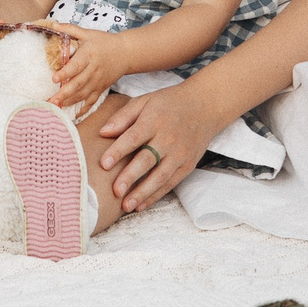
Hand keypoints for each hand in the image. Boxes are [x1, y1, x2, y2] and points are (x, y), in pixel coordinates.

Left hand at [36, 22, 127, 107]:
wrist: (126, 53)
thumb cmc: (104, 42)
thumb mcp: (88, 33)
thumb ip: (70, 29)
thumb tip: (53, 24)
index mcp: (89, 55)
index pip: (76, 65)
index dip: (65, 73)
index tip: (54, 78)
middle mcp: (93, 70)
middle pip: (78, 84)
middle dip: (64, 94)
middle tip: (51, 101)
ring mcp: (98, 81)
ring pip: (83, 94)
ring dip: (69, 102)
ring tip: (56, 108)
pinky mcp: (101, 88)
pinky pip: (92, 100)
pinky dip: (84, 108)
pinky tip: (74, 115)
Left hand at [94, 79, 227, 214]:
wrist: (205, 107)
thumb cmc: (169, 104)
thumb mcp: (145, 101)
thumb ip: (123, 116)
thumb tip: (102, 132)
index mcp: (154, 120)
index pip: (134, 137)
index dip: (118, 151)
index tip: (104, 164)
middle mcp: (168, 138)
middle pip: (147, 160)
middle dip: (131, 176)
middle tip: (115, 191)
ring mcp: (180, 154)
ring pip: (160, 177)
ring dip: (143, 193)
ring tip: (126, 206)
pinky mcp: (188, 165)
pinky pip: (170, 183)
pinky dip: (156, 195)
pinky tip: (141, 205)